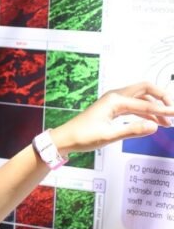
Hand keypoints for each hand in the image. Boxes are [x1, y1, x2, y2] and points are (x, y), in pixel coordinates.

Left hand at [52, 82, 173, 154]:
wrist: (65, 138)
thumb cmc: (83, 136)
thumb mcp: (109, 136)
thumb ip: (132, 130)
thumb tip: (155, 126)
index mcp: (114, 100)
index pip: (145, 104)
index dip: (163, 110)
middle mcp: (115, 96)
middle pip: (145, 89)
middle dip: (161, 97)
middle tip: (173, 110)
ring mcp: (114, 101)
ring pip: (141, 99)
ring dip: (155, 107)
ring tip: (168, 122)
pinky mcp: (113, 109)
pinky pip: (134, 107)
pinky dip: (146, 113)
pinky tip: (155, 122)